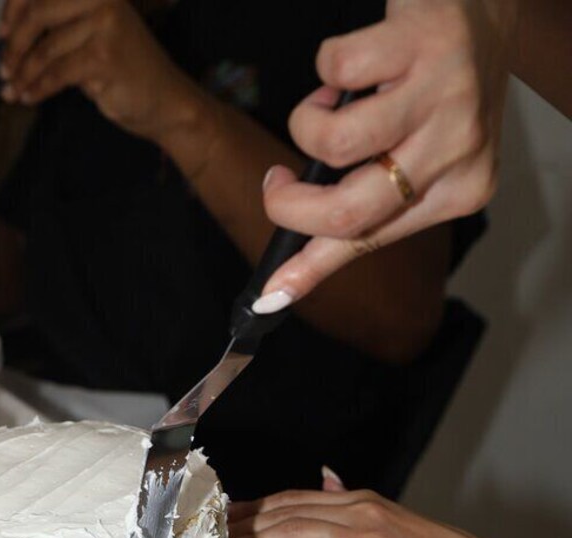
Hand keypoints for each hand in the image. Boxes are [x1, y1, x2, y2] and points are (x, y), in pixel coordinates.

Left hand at [0, 0, 201, 141]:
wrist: (165, 102)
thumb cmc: (126, 72)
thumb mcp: (91, 39)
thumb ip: (60, 29)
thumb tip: (12, 36)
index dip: (14, 9)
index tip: (1, 33)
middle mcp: (102, 0)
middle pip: (39, 15)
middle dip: (14, 47)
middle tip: (4, 69)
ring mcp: (105, 26)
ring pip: (45, 50)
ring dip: (24, 74)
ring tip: (13, 89)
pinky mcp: (104, 57)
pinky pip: (57, 73)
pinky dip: (38, 87)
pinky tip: (28, 96)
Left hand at [228, 467, 510, 537]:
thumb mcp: (390, 517)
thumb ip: (350, 502)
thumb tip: (324, 477)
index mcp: (358, 502)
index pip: (291, 498)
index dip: (253, 507)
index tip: (223, 517)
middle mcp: (357, 514)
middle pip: (284, 513)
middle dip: (242, 525)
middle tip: (208, 537)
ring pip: (292, 534)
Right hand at [252, 0, 514, 312]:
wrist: (484, 13)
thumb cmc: (438, 92)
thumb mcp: (415, 159)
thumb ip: (363, 208)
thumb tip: (293, 268)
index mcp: (458, 190)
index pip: (369, 240)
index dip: (311, 269)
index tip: (268, 295)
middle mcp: (460, 151)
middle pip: (347, 210)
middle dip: (287, 205)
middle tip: (276, 184)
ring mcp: (444, 96)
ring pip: (334, 141)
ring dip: (307, 119)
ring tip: (330, 103)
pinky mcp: (421, 41)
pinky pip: (332, 68)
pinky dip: (326, 64)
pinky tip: (355, 64)